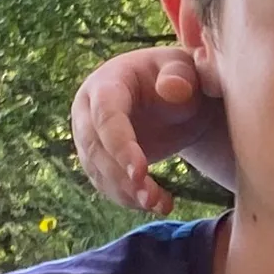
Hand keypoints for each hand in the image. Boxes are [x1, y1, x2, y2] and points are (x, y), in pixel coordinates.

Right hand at [72, 43, 233, 213]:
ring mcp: (89, 137)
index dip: (120, 145)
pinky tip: (158, 204)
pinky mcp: (97, 159)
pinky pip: (107, 184)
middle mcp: (88, 110)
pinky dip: (130, 199)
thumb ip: (180, 75)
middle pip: (95, 149)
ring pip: (98, 172)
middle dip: (121, 176)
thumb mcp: (185, 68)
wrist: (173, 98)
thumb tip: (172, 89)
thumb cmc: (179, 77)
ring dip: (126, 193)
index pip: (105, 116)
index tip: (141, 172)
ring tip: (159, 204)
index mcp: (106, 83)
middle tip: (150, 197)